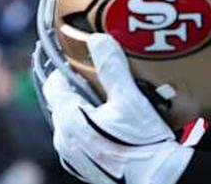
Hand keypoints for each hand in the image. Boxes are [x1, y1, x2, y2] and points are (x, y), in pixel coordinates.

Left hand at [43, 34, 205, 183]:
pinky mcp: (84, 166)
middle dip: (80, 88)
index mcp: (69, 120)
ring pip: (71, 121)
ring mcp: (72, 156)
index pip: (54, 85)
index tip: (84, 59)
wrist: (156, 178)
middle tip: (104, 77)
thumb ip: (112, 68)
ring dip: (86, 108)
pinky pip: (80, 138)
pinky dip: (91, 126)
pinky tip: (114, 122)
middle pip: (63, 102)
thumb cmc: (143, 143)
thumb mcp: (130, 99)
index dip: (67, 68)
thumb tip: (97, 40)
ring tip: (112, 100)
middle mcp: (64, 140)